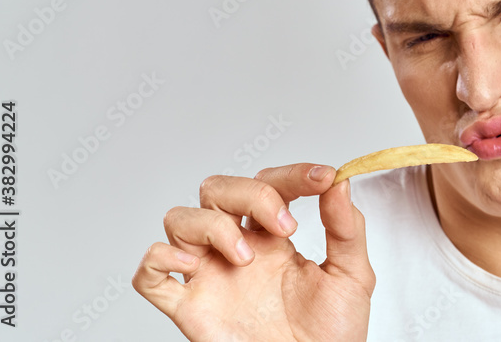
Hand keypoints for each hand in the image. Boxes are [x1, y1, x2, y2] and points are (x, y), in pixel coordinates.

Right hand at [132, 163, 374, 340]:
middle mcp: (237, 249)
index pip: (269, 183)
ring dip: (211, 225)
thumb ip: (348, 228)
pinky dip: (159, 260)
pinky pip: (149, 276)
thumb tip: (341, 182)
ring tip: (245, 257)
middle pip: (218, 190)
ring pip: (180, 220)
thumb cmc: (331, 332)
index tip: (323, 178)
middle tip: (286, 227)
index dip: (293, 174)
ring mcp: (211, 276)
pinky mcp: (190, 309)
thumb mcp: (352, 275)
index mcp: (274, 237)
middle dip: (251, 194)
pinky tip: (192, 267)